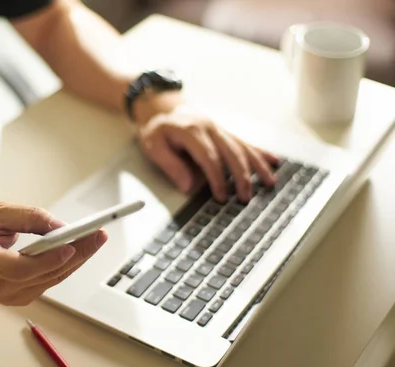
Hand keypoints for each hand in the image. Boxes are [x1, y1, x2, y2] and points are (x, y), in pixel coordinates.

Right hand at [0, 202, 106, 305]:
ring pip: (51, 281)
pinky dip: (64, 267)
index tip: (70, 246)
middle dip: (76, 255)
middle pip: (44, 275)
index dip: (48, 260)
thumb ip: (27, 218)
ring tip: (95, 240)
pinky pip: (47, 283)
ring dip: (76, 261)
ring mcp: (8, 297)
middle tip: (98, 236)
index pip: (21, 269)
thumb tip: (59, 226)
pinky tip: (79, 252)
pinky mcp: (18, 299)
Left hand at [137, 104, 279, 201]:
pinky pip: (245, 142)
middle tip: (246, 197)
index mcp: (191, 130)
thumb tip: (188, 186)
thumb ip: (171, 165)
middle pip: (231, 152)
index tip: (221, 196)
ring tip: (269, 182)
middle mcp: (210, 127)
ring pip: (243, 147)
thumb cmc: (158, 130)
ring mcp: (220, 128)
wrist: (163, 107)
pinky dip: (260, 153)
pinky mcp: (225, 132)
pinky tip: (274, 161)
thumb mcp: (154, 146)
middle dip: (241, 176)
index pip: (209, 157)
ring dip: (257, 166)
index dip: (217, 178)